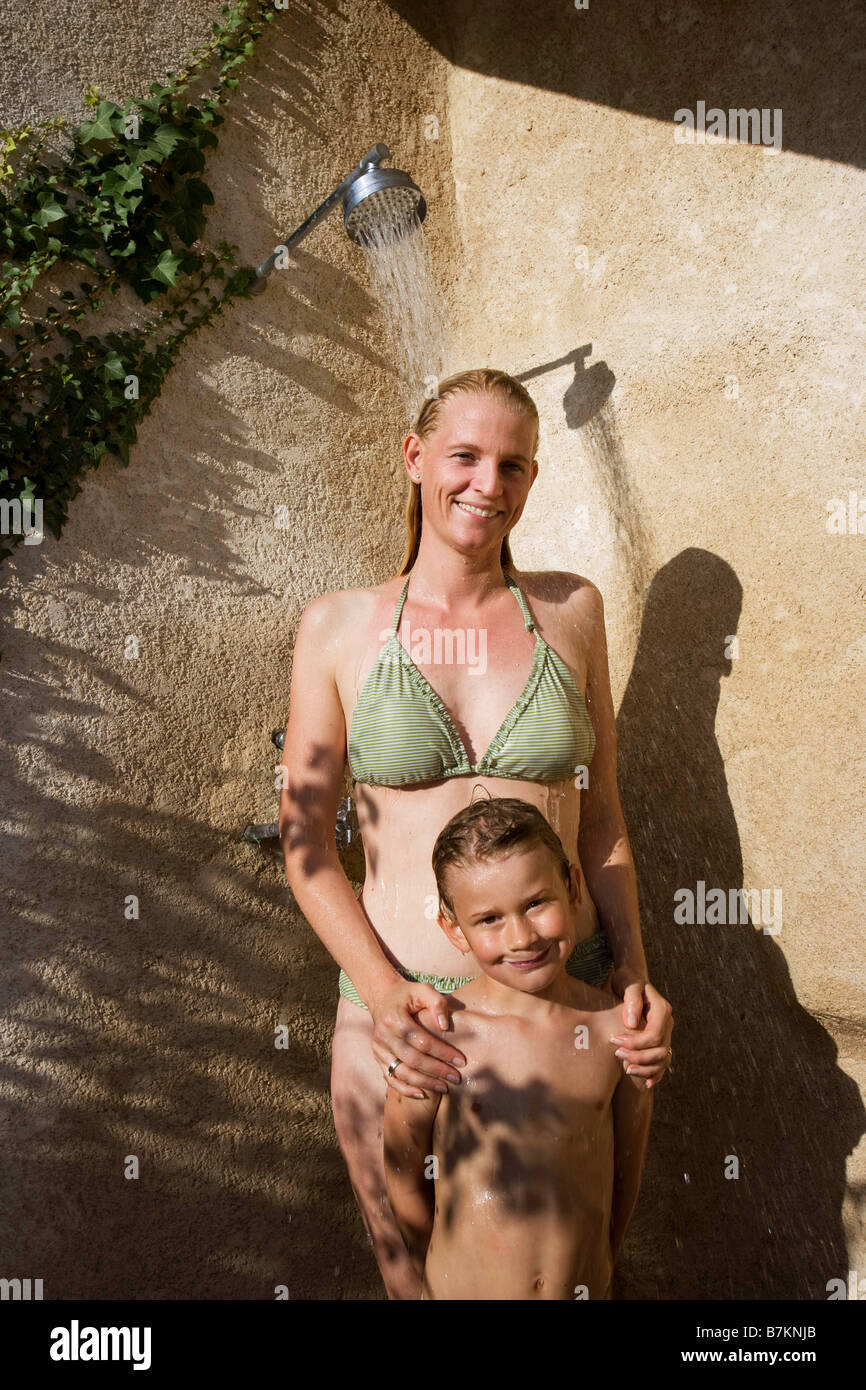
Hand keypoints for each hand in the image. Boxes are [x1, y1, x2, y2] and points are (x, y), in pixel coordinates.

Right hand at [369, 976, 465, 1098]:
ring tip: (445, 1087)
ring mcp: (378, 1048)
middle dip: (437, 1071)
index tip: (461, 1061)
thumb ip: (437, 1002)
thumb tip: (444, 1026)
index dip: (443, 1052)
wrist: (383, 997)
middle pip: (413, 1059)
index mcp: (395, 1019)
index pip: (423, 1041)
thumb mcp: (423, 989)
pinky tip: (422, 1094)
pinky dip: (405, 1089)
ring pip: (402, 1072)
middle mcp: (383, 1035)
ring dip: (424, 1082)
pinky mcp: (377, 1056)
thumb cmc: (408, 994)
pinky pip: (390, 1077)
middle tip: (457, 1078)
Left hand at [608, 967, 672, 1088]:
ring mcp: (665, 1034)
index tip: (614, 1040)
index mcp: (662, 1010)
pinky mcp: (660, 1041)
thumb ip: (631, 1000)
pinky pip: (663, 1062)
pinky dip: (655, 1074)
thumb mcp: (628, 983)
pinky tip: (645, 1083)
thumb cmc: (628, 980)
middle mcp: (667, 1023)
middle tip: (617, 1054)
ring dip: (646, 1068)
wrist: (632, 980)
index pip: (654, 1034)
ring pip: (663, 1059)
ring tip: (627, 1069)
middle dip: (638, 1056)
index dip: (635, 1042)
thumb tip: (631, 1023)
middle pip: (660, 1050)